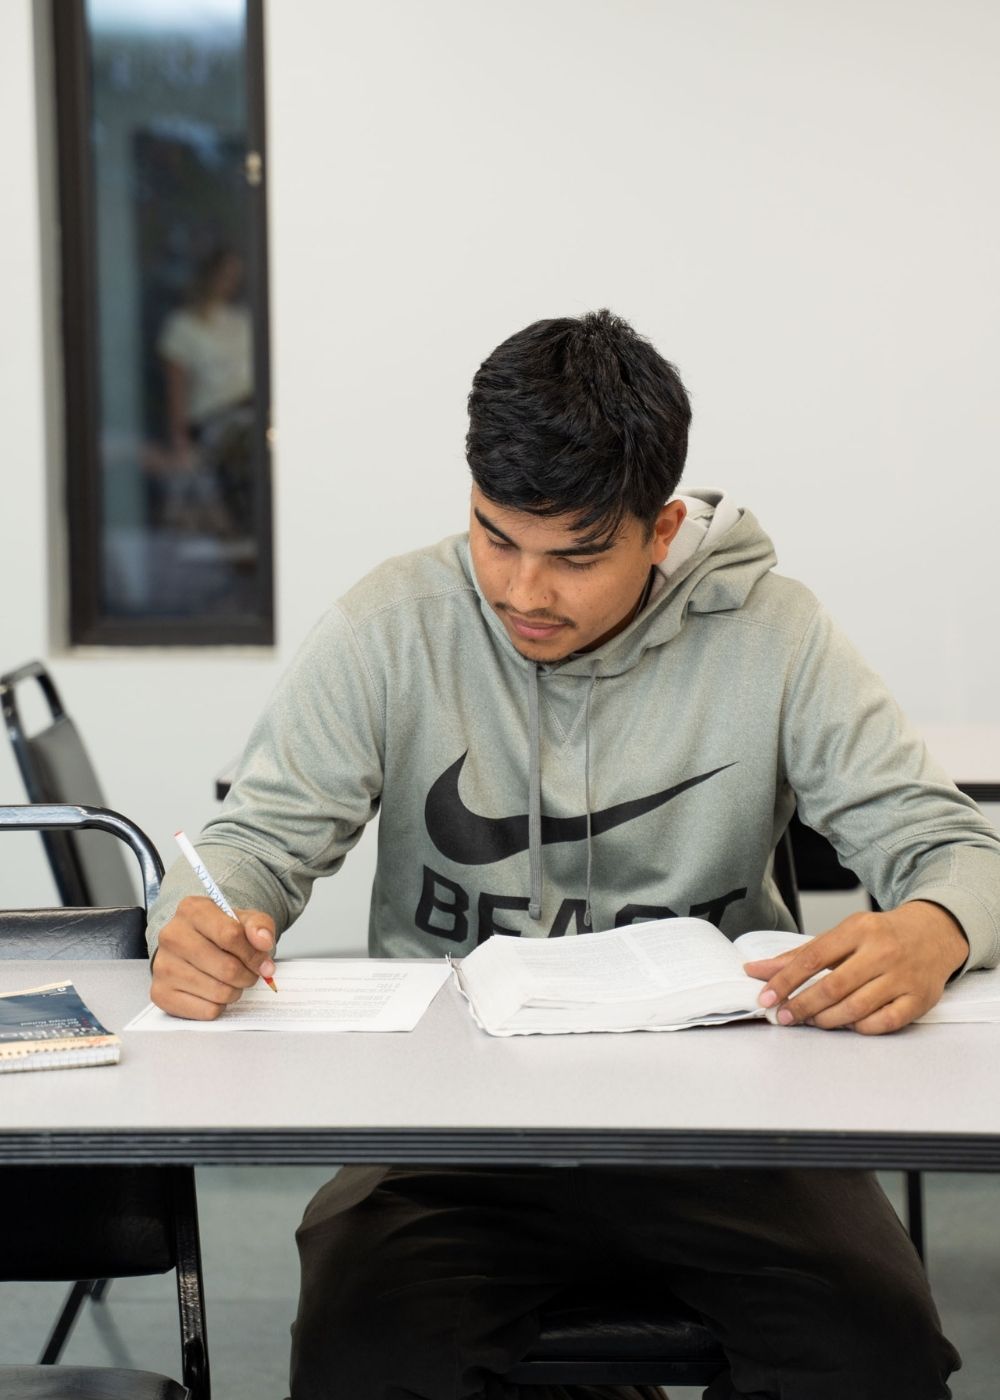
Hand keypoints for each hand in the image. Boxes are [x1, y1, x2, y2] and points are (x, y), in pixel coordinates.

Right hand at [150, 895, 275, 1019]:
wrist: (194, 945)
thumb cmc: (220, 933)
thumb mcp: (244, 920)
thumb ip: (260, 925)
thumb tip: (263, 942)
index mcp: (192, 910)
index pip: (231, 935)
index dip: (254, 954)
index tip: (263, 961)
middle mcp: (171, 935)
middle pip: (227, 968)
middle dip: (248, 975)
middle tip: (249, 973)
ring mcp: (162, 966)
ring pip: (219, 991)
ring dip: (235, 991)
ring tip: (232, 981)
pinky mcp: (161, 993)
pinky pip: (207, 1011)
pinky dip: (219, 1006)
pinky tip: (214, 992)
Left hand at [742, 901, 968, 1034]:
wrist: (934, 932)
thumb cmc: (880, 935)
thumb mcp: (842, 935)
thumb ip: (800, 955)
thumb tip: (756, 970)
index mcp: (858, 929)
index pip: (813, 958)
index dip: (785, 980)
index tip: (766, 998)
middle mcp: (882, 951)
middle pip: (833, 986)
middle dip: (802, 1006)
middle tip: (784, 1017)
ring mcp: (903, 977)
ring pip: (856, 1008)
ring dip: (827, 1019)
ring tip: (813, 1020)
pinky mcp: (919, 999)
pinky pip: (884, 1022)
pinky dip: (861, 1028)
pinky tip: (848, 1025)